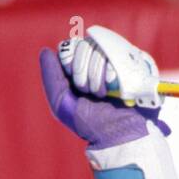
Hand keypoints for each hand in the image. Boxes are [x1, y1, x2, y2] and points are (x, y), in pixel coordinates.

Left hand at [39, 27, 169, 150]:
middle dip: (83, 72)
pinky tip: (117, 87)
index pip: (70, 47)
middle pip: (84, 45)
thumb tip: (46, 51)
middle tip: (89, 92)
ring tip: (104, 94)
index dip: (70, 60)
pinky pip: (118, 52)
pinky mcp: (132, 61)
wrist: (121, 133)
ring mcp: (115, 60)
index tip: (72, 80)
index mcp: (79, 70)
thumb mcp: (62, 104)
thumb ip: (51, 78)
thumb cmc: (90, 123)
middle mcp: (96, 61)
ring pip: (101, 48)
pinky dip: (113, 72)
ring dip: (98, 75)